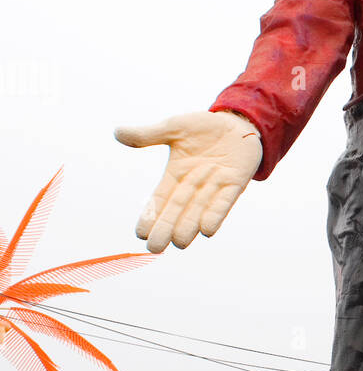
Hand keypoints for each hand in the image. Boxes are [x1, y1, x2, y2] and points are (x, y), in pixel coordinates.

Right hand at [115, 110, 262, 251]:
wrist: (237, 122)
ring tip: (179, 243)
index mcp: (175, 175)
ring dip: (189, 226)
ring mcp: (214, 186)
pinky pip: (224, 203)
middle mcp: (193, 186)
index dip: (150, 215)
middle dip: (166, 228)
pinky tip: (208, 230)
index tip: (140, 233)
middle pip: (176, 210)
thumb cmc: (203, 127)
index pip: (159, 199)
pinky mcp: (235, 184)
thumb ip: (148, 135)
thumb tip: (117, 132)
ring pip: (199, 211)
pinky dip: (216, 215)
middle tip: (154, 248)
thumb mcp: (173, 128)